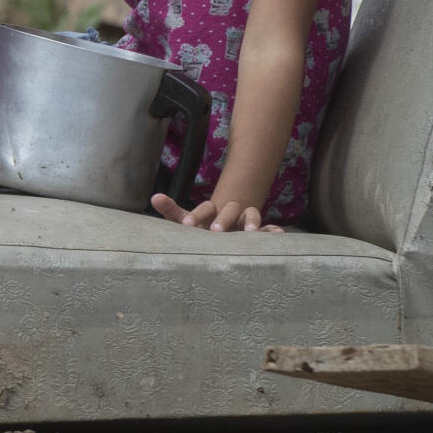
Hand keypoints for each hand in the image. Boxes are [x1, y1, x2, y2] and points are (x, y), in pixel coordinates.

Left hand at [151, 190, 282, 232]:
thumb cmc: (200, 230)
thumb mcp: (185, 221)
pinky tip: (278, 235)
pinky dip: (273, 231)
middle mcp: (229, 213)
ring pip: (251, 214)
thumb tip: (154, 197)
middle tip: (216, 232)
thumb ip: (171, 211)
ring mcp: (245, 221)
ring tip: (251, 233)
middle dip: (223, 219)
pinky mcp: (259, 232)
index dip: (196, 215)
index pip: (204, 207)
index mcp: (211, 211)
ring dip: (252, 221)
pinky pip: (269, 229)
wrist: (221, 236)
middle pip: (229, 209)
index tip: (188, 225)